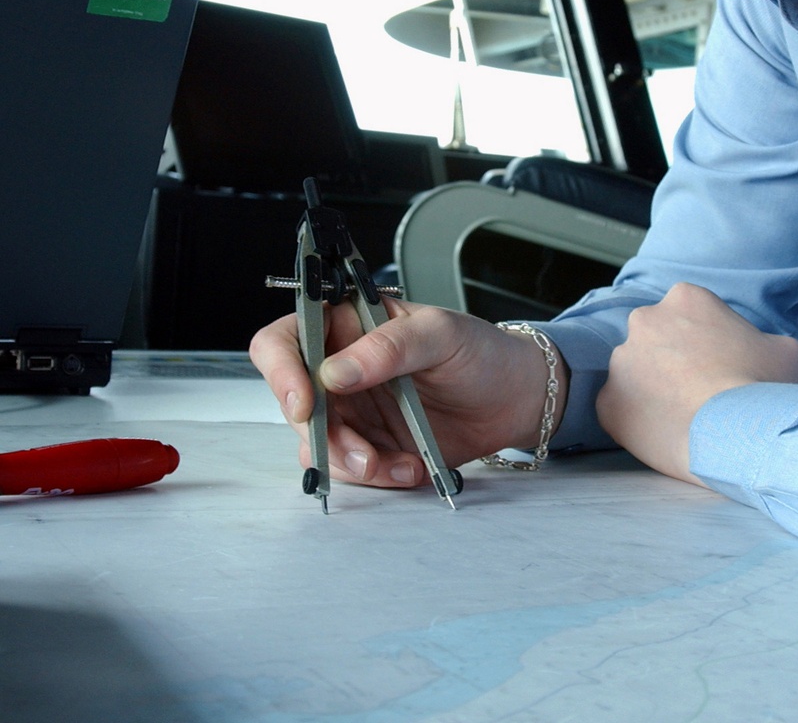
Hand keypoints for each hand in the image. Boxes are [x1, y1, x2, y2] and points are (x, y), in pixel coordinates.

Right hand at [249, 299, 567, 490]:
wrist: (513, 399)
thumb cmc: (480, 351)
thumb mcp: (441, 334)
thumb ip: (389, 347)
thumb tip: (334, 372)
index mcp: (347, 323)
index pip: (285, 339)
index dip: (281, 371)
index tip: (306, 404)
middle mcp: (339, 366)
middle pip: (293, 402)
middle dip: (325, 435)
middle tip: (363, 454)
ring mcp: (351, 409)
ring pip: (316, 443)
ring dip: (350, 462)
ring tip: (396, 464)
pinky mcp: (368, 445)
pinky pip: (348, 469)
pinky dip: (375, 476)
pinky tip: (410, 468)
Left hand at [595, 282, 797, 484]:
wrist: (735, 434)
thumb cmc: (761, 389)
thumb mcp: (785, 350)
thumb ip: (766, 340)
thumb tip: (765, 350)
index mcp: (685, 298)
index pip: (689, 315)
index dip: (705, 342)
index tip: (717, 364)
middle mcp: (645, 320)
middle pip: (656, 339)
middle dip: (672, 362)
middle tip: (698, 391)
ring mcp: (621, 361)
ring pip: (634, 374)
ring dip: (652, 391)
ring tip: (683, 416)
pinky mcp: (607, 402)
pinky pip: (618, 410)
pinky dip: (636, 422)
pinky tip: (664, 434)